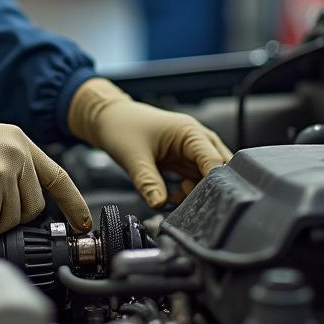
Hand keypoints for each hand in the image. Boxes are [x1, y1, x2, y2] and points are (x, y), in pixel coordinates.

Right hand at [0, 107, 91, 234]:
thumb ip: (11, 164)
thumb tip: (24, 200)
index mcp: (18, 140)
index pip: (58, 176)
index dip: (73, 203)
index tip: (83, 224)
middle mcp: (15, 154)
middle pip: (32, 208)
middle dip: (8, 215)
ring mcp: (1, 172)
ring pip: (10, 222)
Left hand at [68, 78, 231, 207]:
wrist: (107, 118)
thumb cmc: (121, 127)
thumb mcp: (133, 157)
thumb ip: (148, 182)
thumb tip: (159, 205)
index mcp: (190, 132)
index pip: (215, 161)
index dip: (214, 184)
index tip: (205, 204)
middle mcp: (196, 140)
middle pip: (216, 171)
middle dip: (206, 191)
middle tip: (190, 205)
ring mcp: (190, 150)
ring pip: (206, 179)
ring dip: (195, 193)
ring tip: (175, 199)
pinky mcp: (182, 159)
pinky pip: (194, 180)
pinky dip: (186, 192)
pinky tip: (171, 197)